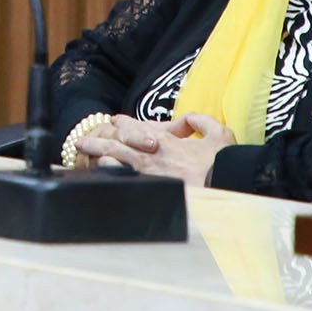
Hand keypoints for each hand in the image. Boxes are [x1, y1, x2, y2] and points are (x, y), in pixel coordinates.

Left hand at [74, 111, 234, 184]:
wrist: (229, 188)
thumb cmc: (224, 162)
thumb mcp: (219, 133)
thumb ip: (200, 122)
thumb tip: (189, 119)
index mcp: (163, 140)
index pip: (133, 127)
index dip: (122, 123)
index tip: (114, 122)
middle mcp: (151, 155)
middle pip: (115, 144)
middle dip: (97, 141)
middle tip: (82, 142)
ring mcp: (148, 174)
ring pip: (113, 161)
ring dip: (98, 157)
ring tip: (84, 157)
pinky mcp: (150, 191)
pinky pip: (122, 182)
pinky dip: (109, 176)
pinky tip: (99, 176)